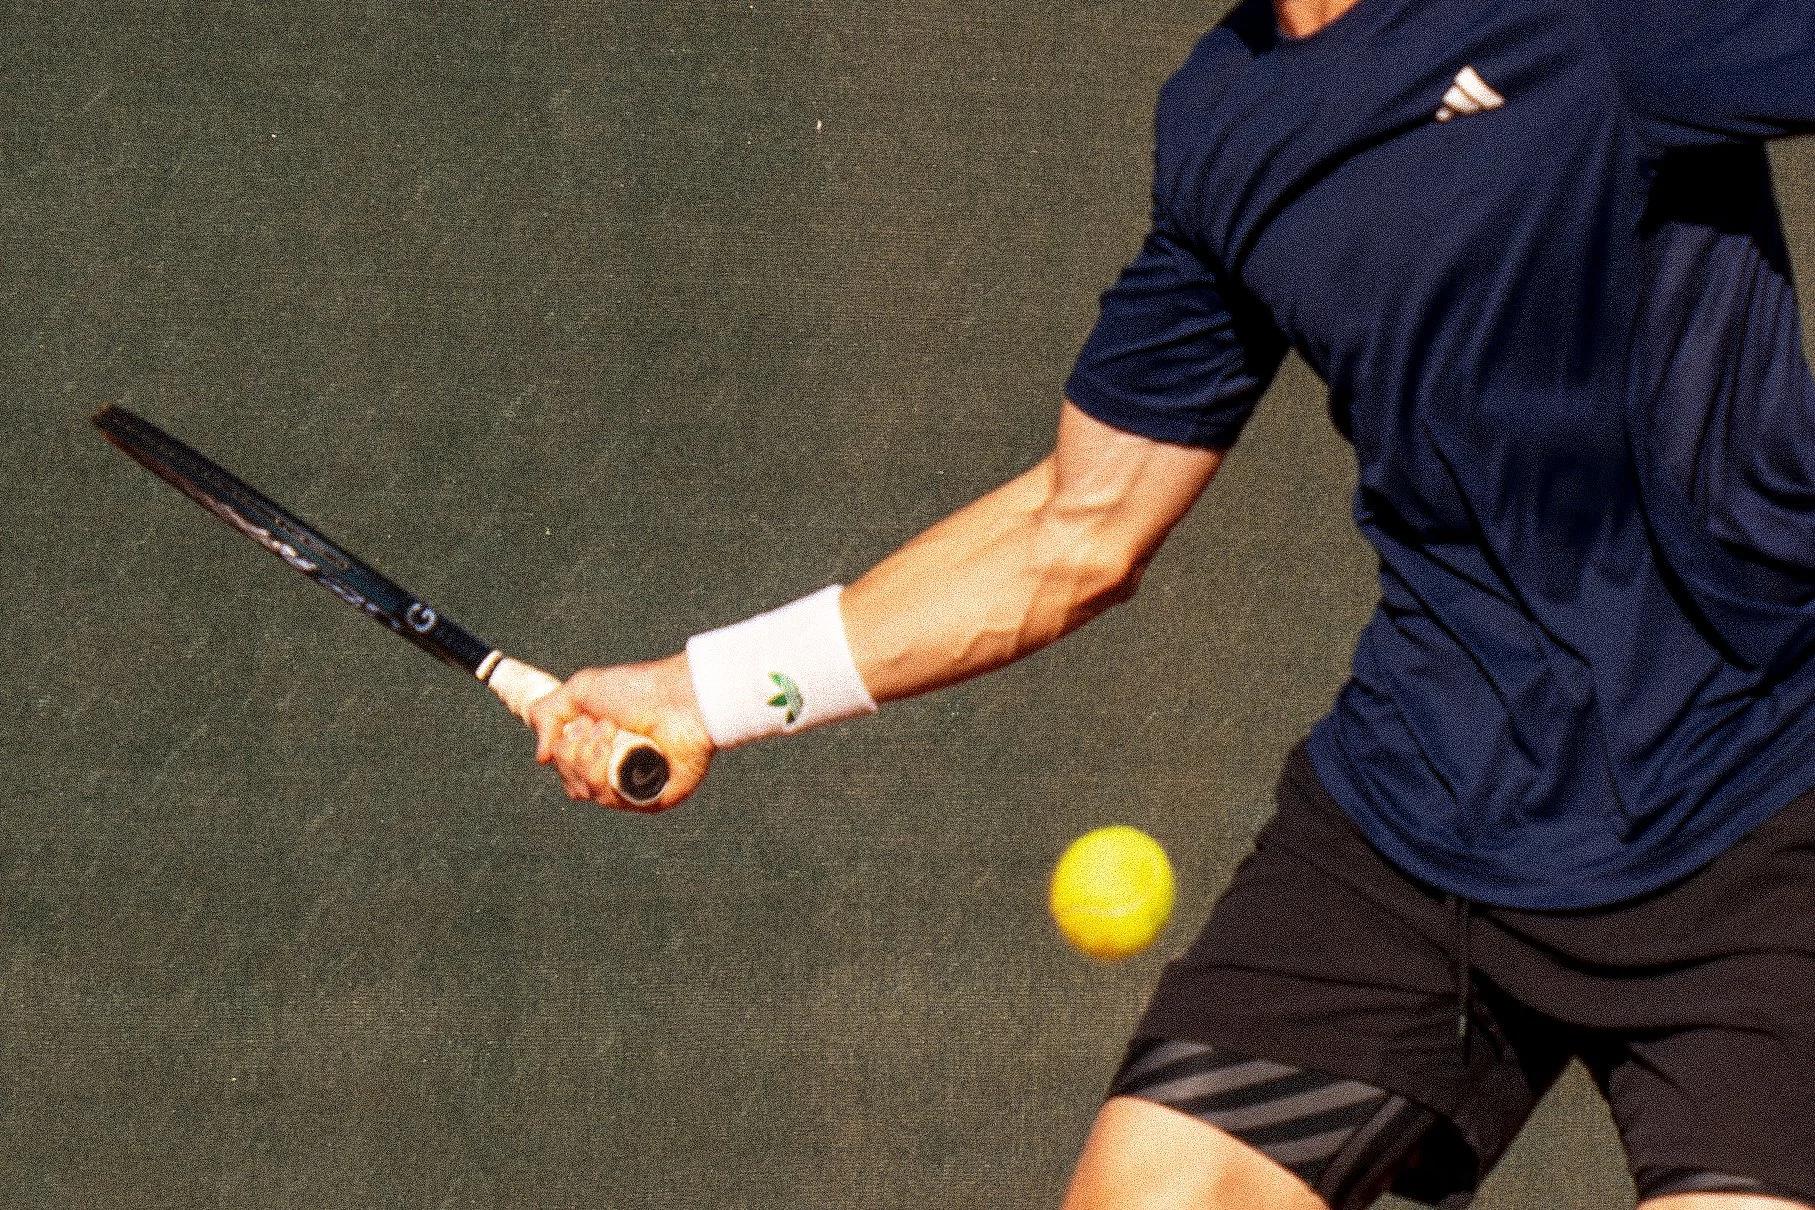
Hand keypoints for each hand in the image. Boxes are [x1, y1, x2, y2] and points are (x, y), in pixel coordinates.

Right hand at [527, 653, 714, 811]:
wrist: (680, 697)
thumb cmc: (638, 690)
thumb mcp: (581, 690)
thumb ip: (548, 714)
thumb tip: (541, 759)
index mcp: (601, 749)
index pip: (565, 769)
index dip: (564, 749)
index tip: (584, 722)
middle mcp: (616, 771)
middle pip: (573, 784)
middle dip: (576, 752)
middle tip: (604, 726)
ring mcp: (633, 786)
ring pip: (589, 792)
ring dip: (590, 759)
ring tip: (612, 732)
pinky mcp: (651, 799)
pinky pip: (612, 800)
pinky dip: (605, 774)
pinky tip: (616, 750)